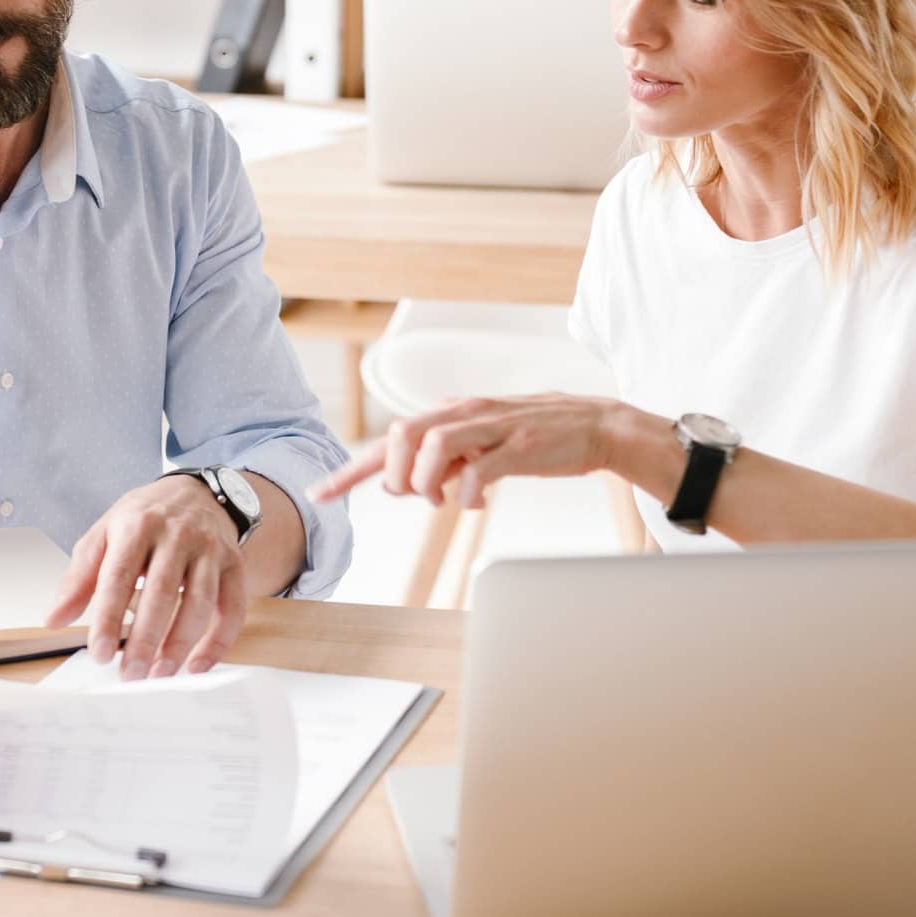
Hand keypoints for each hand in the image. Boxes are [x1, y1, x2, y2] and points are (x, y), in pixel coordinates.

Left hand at [45, 475, 246, 680]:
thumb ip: (79, 578)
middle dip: (145, 639)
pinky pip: (233, 607)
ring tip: (159, 674)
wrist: (194, 492)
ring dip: (180, 644)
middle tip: (129, 674)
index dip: (108, 618)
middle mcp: (177, 534)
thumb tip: (55, 619)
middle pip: (162, 592)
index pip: (119, 576)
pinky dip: (219, 641)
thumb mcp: (104, 534)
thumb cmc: (144, 519)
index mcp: (137, 525)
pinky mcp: (234, 564)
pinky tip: (198, 664)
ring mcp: (210, 549)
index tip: (98, 653)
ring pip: (200, 602)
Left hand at [308, 393, 626, 508]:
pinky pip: (479, 471)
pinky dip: (467, 494)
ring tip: (442, 499)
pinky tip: (475, 503)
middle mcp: (464, 413)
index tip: (320, 494)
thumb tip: (411, 484)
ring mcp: (492, 427)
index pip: (389, 440)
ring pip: (433, 446)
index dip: (351, 470)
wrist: (595, 424)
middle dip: (394, 475)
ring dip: (427, 482)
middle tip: (415, 497)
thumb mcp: (480, 443)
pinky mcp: (519, 447)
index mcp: (449, 414)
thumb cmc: (532, 438)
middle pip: (402, 434)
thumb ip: (445, 458)